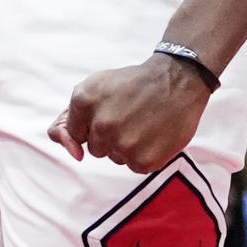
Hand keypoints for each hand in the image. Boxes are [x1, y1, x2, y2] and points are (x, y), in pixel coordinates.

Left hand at [49, 53, 211, 174]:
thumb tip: (72, 153)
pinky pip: (133, 166)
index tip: (109, 113)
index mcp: (84, 100)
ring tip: (143, 121)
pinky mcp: (143, 161)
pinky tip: (153, 133)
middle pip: (94, 148)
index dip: (91, 124)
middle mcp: (101, 125)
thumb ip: (70, 117)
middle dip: (108, 135)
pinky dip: (143, 153)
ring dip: (126, 145)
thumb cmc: (135, 83)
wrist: (177, 80)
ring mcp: (122, 144)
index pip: (73, 133)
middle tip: (129, 114)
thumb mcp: (96, 85)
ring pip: (114, 157)